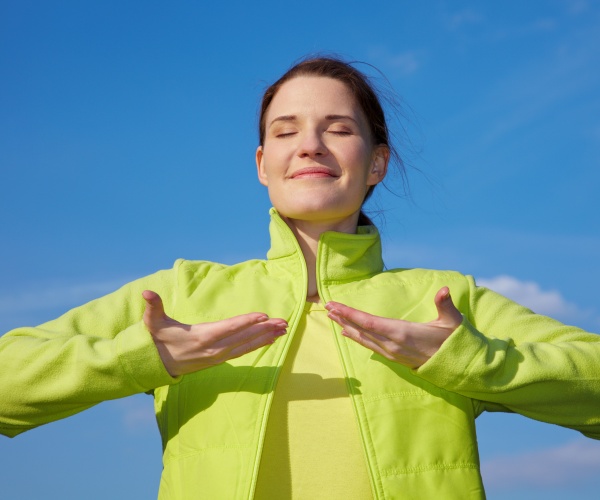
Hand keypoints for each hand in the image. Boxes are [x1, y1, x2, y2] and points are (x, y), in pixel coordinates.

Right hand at [142, 290, 287, 376]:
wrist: (157, 365)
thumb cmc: (158, 339)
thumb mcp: (153, 322)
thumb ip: (153, 306)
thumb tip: (146, 293)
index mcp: (202, 336)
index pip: (229, 327)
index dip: (247, 321)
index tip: (264, 316)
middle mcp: (214, 348)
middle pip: (244, 337)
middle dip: (265, 329)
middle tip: (284, 322)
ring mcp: (219, 355)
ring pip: (247, 345)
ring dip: (266, 337)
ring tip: (284, 330)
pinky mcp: (220, 359)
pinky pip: (243, 351)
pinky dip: (258, 345)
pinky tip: (271, 340)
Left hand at [325, 287, 462, 368]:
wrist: (457, 366)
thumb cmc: (453, 340)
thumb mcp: (452, 321)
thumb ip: (445, 305)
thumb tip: (444, 289)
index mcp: (402, 332)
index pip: (370, 322)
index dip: (350, 314)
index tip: (335, 305)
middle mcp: (393, 344)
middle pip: (362, 329)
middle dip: (343, 317)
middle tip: (327, 306)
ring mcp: (392, 352)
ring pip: (364, 338)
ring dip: (347, 326)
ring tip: (332, 317)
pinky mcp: (393, 357)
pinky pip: (369, 345)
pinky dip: (356, 337)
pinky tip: (347, 332)